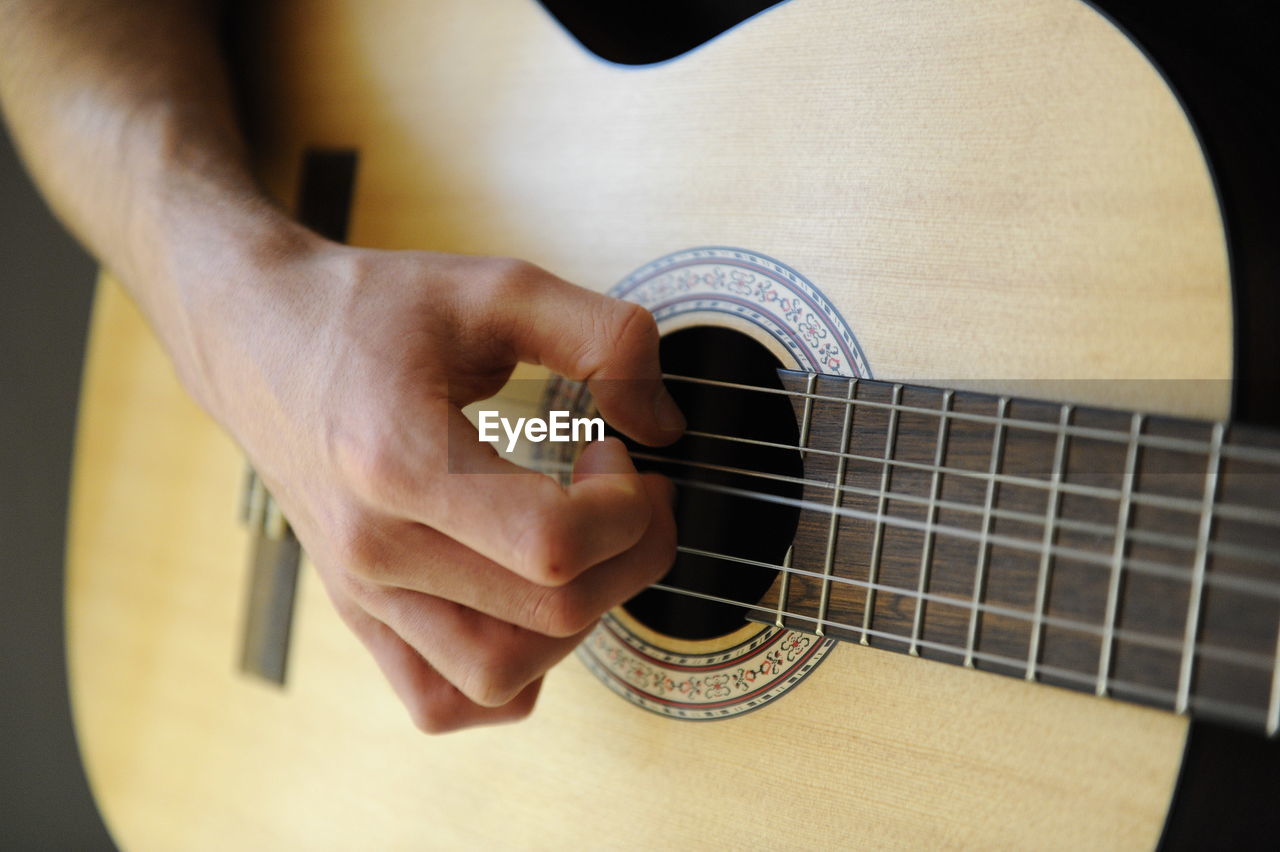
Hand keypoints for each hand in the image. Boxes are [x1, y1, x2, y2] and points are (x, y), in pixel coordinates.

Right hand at [186, 234, 683, 731]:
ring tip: (580, 551)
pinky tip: (526, 607)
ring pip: (502, 676)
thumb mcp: (499, 285)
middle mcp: (374, 545)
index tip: (618, 454)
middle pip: (550, 613)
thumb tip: (662, 424)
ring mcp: (363, 590)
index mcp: (399, 460)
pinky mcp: (360, 611)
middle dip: (629, 556)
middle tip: (626, 495)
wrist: (259, 338)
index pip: (553, 543)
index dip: (624, 507)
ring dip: (577, 623)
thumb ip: (606, 336)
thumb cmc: (368, 312)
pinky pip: (442, 700)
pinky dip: (506, 678)